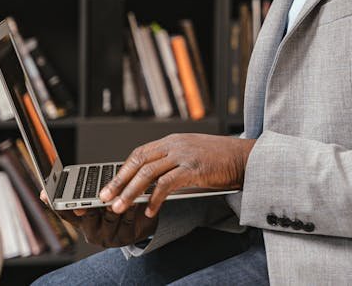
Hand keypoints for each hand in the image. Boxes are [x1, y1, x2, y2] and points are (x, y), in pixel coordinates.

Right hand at [39, 190, 156, 247]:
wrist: (138, 225)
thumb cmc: (114, 209)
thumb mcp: (96, 202)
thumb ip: (82, 193)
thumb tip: (49, 188)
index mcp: (82, 223)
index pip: (66, 214)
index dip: (58, 205)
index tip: (50, 196)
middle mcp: (92, 232)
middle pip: (88, 217)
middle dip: (88, 206)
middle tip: (88, 199)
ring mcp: (108, 237)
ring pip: (108, 219)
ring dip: (111, 207)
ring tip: (114, 197)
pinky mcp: (125, 237)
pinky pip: (126, 222)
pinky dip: (129, 210)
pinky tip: (132, 201)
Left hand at [99, 133, 254, 217]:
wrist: (246, 157)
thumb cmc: (222, 159)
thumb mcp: (193, 155)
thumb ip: (173, 163)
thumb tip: (152, 183)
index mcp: (173, 140)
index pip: (140, 153)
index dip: (123, 170)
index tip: (111, 185)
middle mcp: (175, 144)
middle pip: (138, 161)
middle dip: (119, 181)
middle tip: (106, 197)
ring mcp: (184, 155)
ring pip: (148, 173)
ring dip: (131, 192)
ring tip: (121, 207)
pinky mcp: (193, 168)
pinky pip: (167, 184)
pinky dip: (155, 199)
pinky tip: (150, 210)